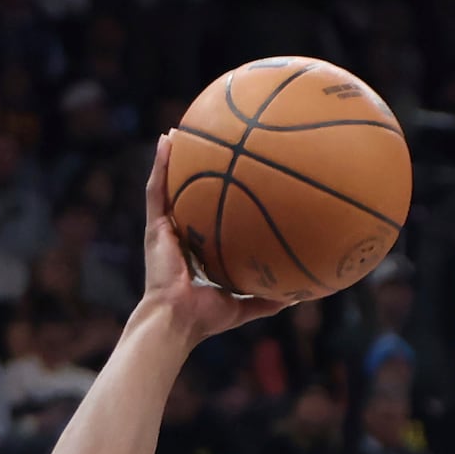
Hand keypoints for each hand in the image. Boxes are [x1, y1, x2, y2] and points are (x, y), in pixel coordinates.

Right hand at [141, 136, 296, 340]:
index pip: (206, 220)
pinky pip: (156, 189)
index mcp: (196, 252)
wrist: (177, 322)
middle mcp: (179, 236)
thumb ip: (268, 299)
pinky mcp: (155, 228)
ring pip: (167, 186)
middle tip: (206, 147)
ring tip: (179, 131)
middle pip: (186, 197)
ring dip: (172, 158)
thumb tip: (299, 296)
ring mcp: (165, 231)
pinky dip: (160, 163)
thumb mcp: (244, 306)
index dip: (214, 201)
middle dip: (192, 173)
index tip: (229, 181)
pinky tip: (167, 139)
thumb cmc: (206, 319)